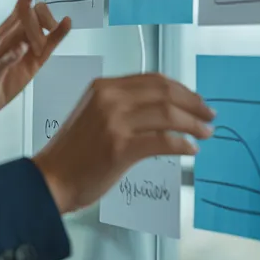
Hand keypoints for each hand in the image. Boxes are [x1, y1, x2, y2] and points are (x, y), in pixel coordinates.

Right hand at [0, 0, 70, 163]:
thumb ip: (49, 42)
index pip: (21, 8)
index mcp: (12, 34)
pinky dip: (12, 54)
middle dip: (43, 22)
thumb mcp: (33, 60)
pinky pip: (2, 60)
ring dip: (32, 36)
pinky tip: (21, 49)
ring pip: (15, 33)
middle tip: (45, 42)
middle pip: (24, 15)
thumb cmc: (4, 79)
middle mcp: (2, 39)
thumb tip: (66, 22)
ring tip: (37, 48)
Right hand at [31, 73, 215, 212]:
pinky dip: (182, 144)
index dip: (182, 89)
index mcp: (104, 87)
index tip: (197, 101)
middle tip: (209, 116)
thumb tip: (163, 110)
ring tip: (205, 133)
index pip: (153, 80)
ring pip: (169, 114)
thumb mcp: (94, 116)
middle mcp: (110, 98)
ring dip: (193, 124)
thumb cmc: (73, 154)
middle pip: (165, 92)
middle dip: (194, 104)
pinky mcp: (121, 147)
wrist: (50, 179)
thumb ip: (122, 107)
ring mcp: (115, 122)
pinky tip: (190, 150)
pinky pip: (164, 141)